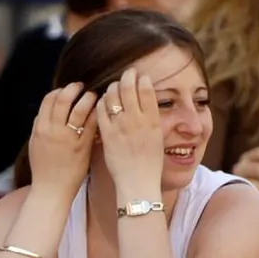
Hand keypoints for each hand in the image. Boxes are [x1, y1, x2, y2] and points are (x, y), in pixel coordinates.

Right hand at [26, 83, 97, 195]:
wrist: (51, 190)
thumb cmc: (44, 169)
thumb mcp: (36, 145)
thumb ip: (40, 127)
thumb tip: (44, 113)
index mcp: (40, 128)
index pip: (48, 100)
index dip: (59, 91)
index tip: (66, 90)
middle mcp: (52, 130)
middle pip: (63, 99)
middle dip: (73, 89)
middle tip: (81, 86)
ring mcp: (68, 138)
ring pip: (78, 109)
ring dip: (87, 98)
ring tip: (94, 95)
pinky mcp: (81, 147)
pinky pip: (90, 124)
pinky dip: (96, 114)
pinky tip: (101, 110)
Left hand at [96, 68, 163, 199]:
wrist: (138, 183)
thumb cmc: (150, 164)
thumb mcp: (158, 138)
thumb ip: (151, 120)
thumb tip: (147, 104)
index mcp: (153, 120)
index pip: (147, 89)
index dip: (142, 79)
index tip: (140, 76)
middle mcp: (137, 120)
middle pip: (129, 86)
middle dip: (127, 76)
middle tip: (126, 74)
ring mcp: (121, 126)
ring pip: (113, 94)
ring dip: (113, 87)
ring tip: (114, 87)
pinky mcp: (107, 134)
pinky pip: (101, 110)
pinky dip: (101, 102)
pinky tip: (103, 102)